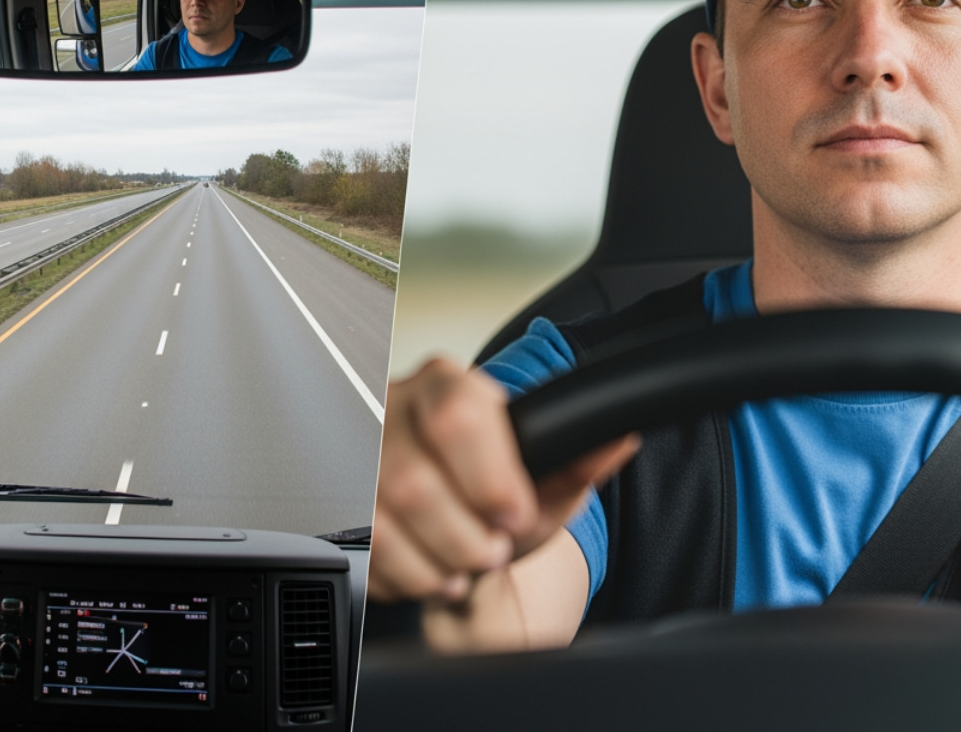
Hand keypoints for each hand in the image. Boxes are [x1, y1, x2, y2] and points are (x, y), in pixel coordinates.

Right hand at [368, 357, 639, 602]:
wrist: (458, 520)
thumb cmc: (500, 489)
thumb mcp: (546, 475)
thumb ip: (580, 458)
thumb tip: (618, 439)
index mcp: (448, 384)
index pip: (457, 417)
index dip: (488, 478)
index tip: (513, 515)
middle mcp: (396, 409)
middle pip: (414, 481)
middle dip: (463, 536)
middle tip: (492, 552)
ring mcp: (361, 454)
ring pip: (381, 521)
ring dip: (433, 563)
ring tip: (463, 569)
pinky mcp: (342, 498)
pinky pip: (361, 549)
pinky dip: (402, 577)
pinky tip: (430, 571)